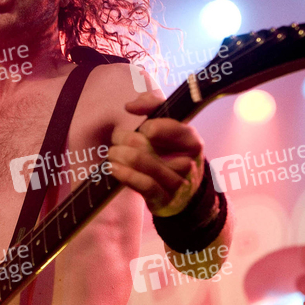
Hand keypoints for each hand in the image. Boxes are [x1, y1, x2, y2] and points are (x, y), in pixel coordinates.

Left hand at [108, 91, 204, 215]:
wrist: (183, 194)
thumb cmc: (171, 154)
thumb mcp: (169, 129)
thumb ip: (154, 107)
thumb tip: (131, 106)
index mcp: (192, 141)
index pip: (174, 127)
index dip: (153, 125)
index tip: (143, 127)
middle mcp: (188, 162)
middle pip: (149, 144)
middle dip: (126, 138)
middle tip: (117, 138)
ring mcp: (177, 183)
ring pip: (143, 162)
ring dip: (120, 154)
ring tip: (112, 152)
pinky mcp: (164, 199)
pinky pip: (143, 184)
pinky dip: (124, 173)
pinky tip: (113, 167)